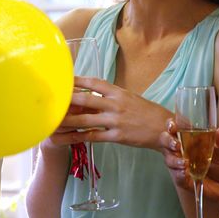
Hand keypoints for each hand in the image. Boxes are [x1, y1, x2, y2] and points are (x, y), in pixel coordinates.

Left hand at [47, 76, 171, 150]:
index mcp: (119, 92)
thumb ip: (111, 96)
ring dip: (68, 121)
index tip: (64, 79)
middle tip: (52, 99)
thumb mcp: (129, 98)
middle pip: (86, 100)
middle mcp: (116, 104)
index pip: (95, 83)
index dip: (78, 80)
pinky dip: (79, 137)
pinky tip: (68, 138)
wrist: (166, 128)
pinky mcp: (117, 136)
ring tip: (53, 122)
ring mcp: (116, 121)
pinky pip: (94, 136)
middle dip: (67, 100)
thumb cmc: (146, 112)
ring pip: (86, 120)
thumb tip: (91, 94)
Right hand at [160, 121, 218, 217]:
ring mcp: (180, 164)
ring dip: (174, 160)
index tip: (173, 126)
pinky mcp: (183, 179)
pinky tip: (185, 173)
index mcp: (188, 138)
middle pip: (165, 141)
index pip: (174, 127)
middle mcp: (181, 149)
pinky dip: (179, 174)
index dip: (170, 125)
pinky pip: (176, 176)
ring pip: (169, 159)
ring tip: (184, 163)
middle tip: (176, 145)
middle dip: (167, 141)